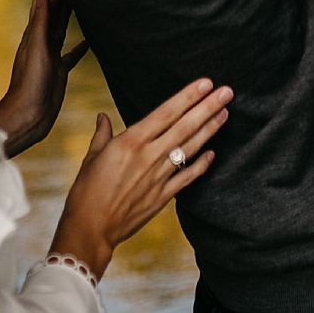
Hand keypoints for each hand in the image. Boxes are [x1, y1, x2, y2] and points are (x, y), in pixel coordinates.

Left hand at [0, 0, 87, 157]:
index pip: (44, 0)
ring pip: (63, 27)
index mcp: (36, 33)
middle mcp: (43, 41)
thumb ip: (40, 25)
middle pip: (55, 9)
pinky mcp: (60, 70)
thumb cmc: (29, 86)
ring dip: (69, 12)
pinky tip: (88, 41)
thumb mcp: (36, 52)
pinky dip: (80, 45)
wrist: (27, 118)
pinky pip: (72, 54)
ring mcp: (52, 55)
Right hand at [49, 78, 232, 277]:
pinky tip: (213, 153)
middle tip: (227, 92)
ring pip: (189, 149)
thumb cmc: (86, 192)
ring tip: (225, 114)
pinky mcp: (162, 197)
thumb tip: (103, 116)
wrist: (89, 229)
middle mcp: (148, 156)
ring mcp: (158, 177)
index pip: (166, 112)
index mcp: (130, 141)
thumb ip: (102, 134)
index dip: (188, 96)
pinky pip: (187, 178)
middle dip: (207, 107)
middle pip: (184, 126)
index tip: (206, 83)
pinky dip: (201, 165)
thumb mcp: (92, 157)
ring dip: (209, 130)